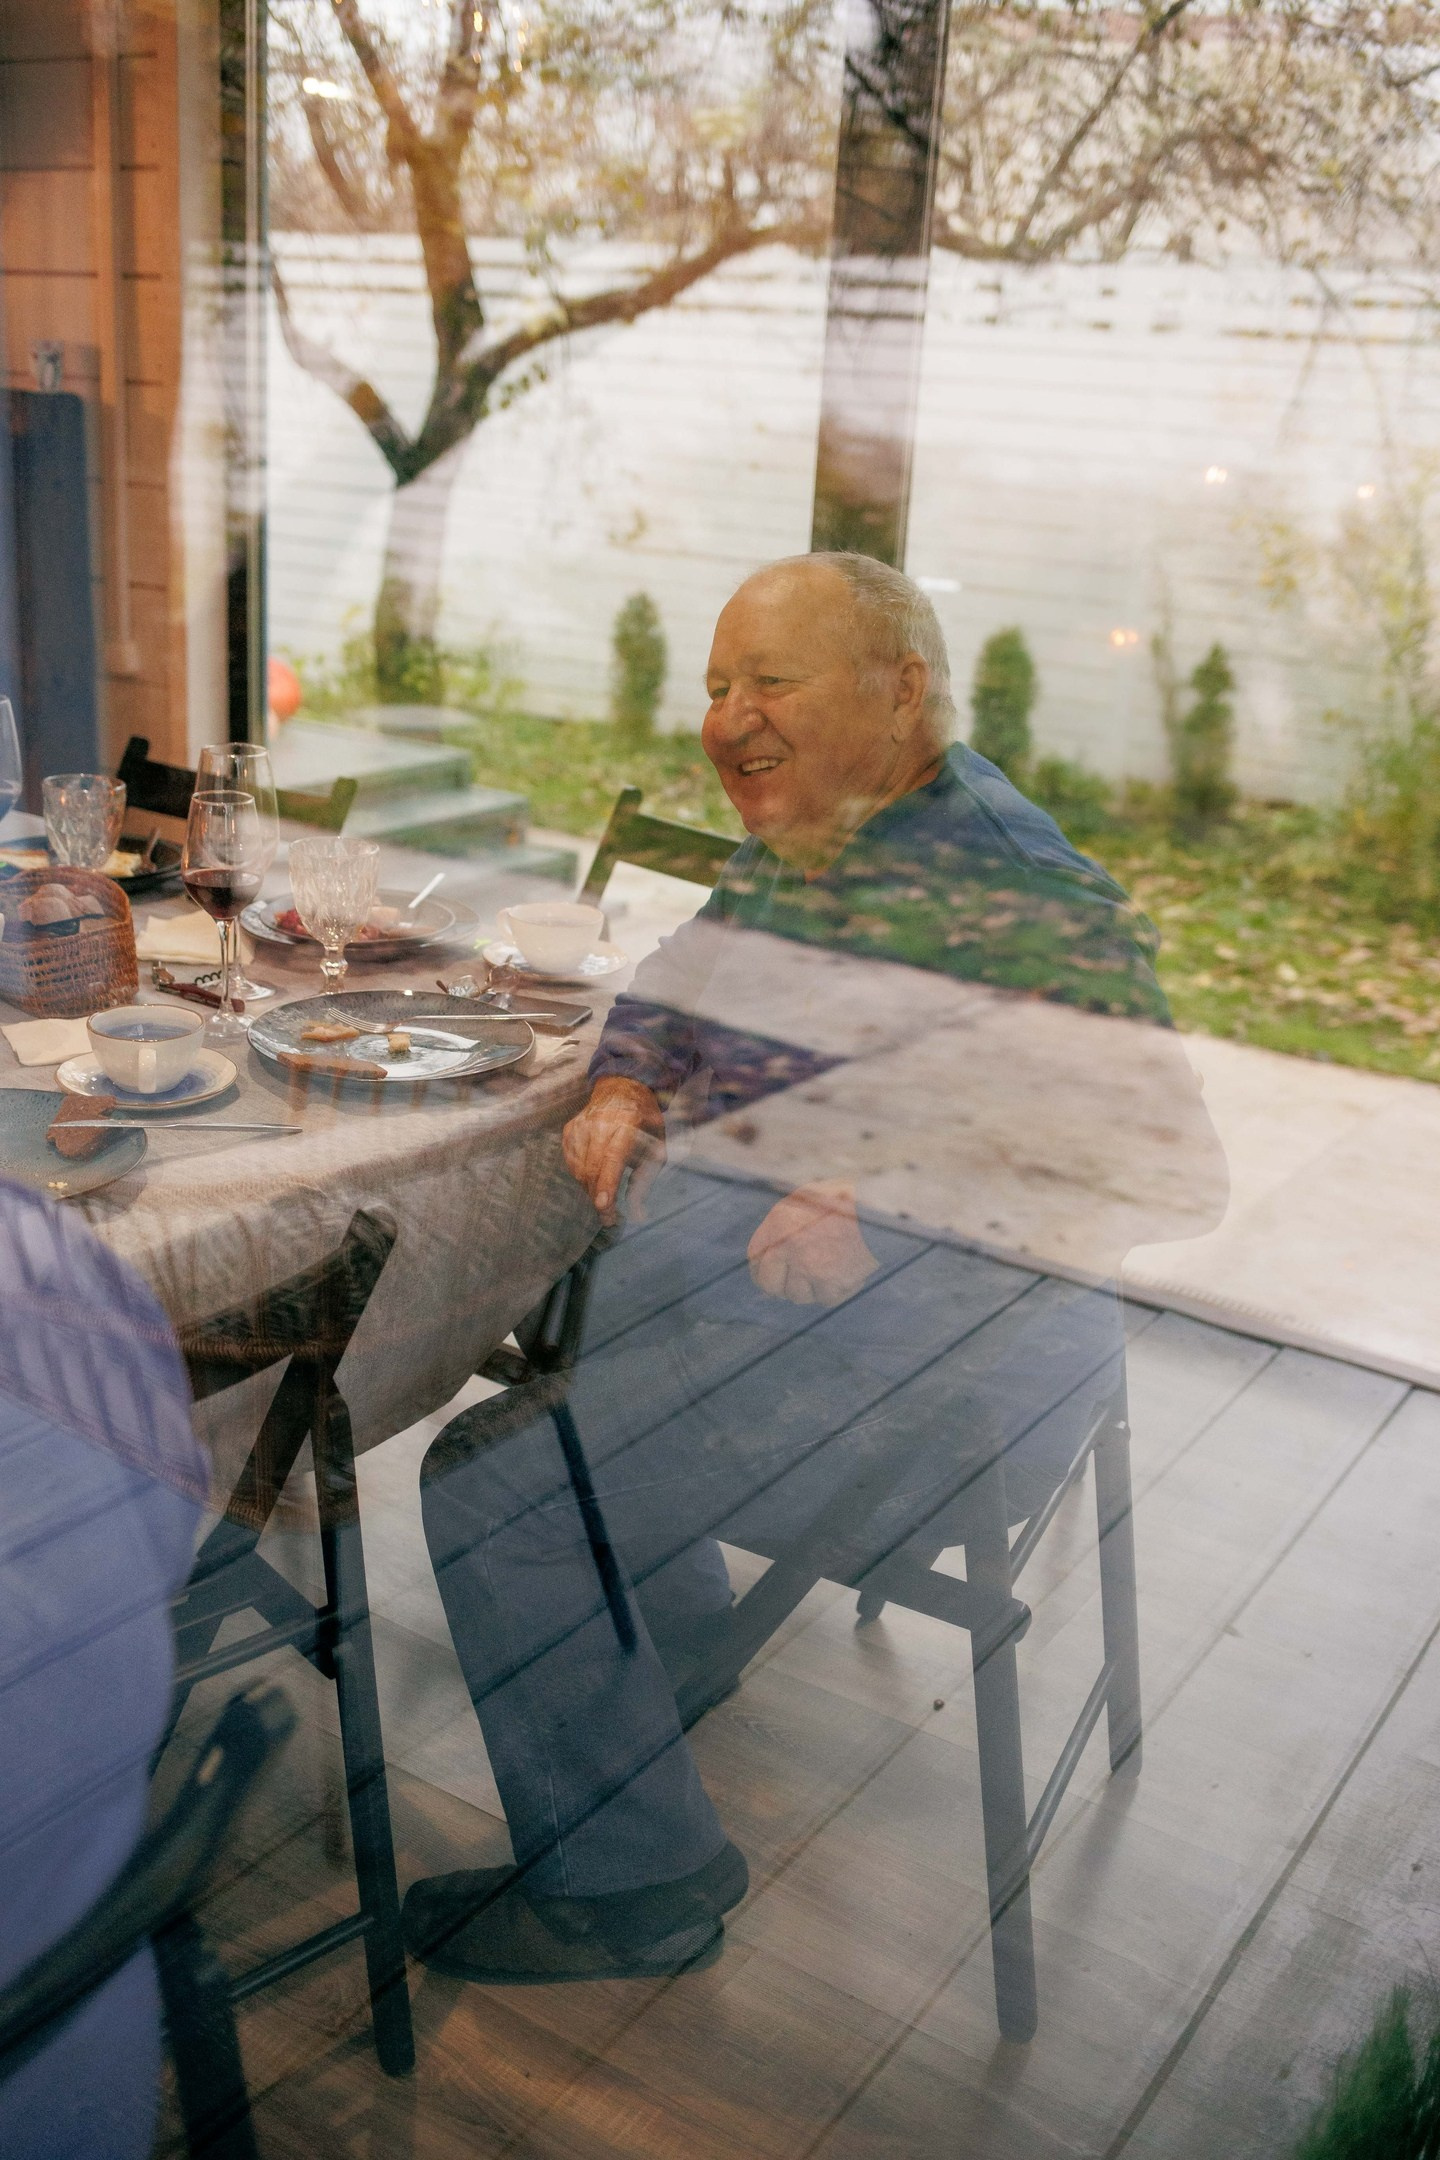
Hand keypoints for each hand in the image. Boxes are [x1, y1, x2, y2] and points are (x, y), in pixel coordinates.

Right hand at [562, 1076, 664, 1220]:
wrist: (622, 1088)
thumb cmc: (644, 1121)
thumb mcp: (657, 1146)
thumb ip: (646, 1179)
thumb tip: (638, 1214)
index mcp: (627, 1124)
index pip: (612, 1158)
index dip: (607, 1184)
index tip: (604, 1206)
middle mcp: (600, 1123)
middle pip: (592, 1168)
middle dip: (599, 1197)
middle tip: (608, 1217)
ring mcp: (581, 1125)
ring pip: (579, 1169)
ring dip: (591, 1188)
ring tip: (605, 1192)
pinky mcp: (570, 1129)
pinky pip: (571, 1162)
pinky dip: (582, 1175)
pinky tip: (594, 1174)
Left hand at [747, 1179, 879, 1304]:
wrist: (884, 1207)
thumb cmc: (850, 1200)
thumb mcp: (810, 1199)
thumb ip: (787, 1225)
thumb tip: (769, 1256)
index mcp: (780, 1221)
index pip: (756, 1258)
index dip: (762, 1271)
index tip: (772, 1277)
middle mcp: (787, 1245)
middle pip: (772, 1285)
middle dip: (783, 1287)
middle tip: (800, 1282)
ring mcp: (807, 1265)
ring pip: (799, 1295)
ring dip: (813, 1288)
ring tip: (834, 1268)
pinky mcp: (830, 1281)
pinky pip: (826, 1299)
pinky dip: (838, 1291)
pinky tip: (850, 1273)